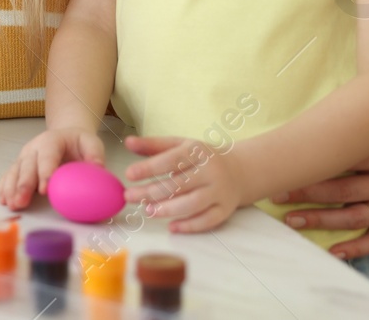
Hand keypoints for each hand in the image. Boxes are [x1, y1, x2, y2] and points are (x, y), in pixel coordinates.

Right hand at [0, 126, 104, 209]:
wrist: (66, 136)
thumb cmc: (79, 143)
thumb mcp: (91, 143)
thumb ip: (95, 155)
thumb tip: (98, 169)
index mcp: (51, 140)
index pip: (47, 156)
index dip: (45, 172)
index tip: (44, 190)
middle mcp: (34, 147)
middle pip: (27, 166)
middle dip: (23, 185)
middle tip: (21, 202)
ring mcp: (24, 156)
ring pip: (15, 171)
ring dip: (11, 188)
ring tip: (11, 204)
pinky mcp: (19, 165)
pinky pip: (9, 175)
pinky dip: (5, 187)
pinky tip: (3, 199)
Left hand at [122, 135, 252, 232]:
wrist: (240, 170)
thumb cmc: (201, 157)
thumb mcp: (180, 145)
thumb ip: (153, 145)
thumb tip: (128, 142)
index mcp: (198, 151)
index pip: (171, 159)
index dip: (149, 167)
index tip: (129, 174)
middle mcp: (210, 171)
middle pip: (178, 184)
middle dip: (151, 192)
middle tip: (129, 196)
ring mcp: (219, 192)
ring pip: (193, 204)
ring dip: (168, 209)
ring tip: (147, 211)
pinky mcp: (225, 210)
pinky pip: (208, 221)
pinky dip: (189, 225)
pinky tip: (171, 227)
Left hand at [270, 119, 368, 259]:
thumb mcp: (365, 122)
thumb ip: (338, 124)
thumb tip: (292, 129)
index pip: (342, 162)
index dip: (309, 168)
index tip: (280, 172)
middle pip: (344, 191)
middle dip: (307, 195)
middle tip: (277, 196)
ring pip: (356, 217)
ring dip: (322, 221)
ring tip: (293, 221)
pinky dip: (355, 247)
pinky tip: (333, 251)